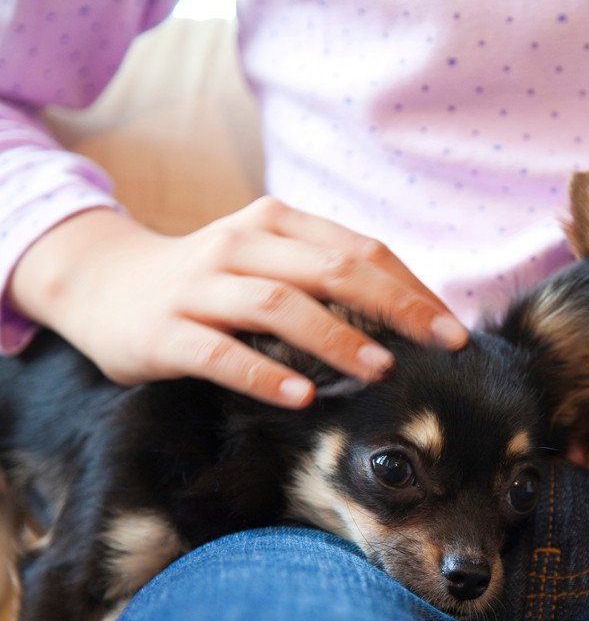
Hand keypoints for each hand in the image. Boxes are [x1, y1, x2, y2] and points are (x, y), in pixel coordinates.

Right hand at [10, 199, 467, 406]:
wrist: (102, 282)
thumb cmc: (212, 281)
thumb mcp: (271, 262)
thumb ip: (329, 276)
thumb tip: (416, 317)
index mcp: (279, 223)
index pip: (361, 250)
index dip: (412, 288)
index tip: (453, 329)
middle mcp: (242, 245)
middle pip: (331, 270)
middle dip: (394, 308)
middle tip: (440, 345)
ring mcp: (200, 286)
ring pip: (278, 306)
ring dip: (335, 338)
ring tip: (382, 371)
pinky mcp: (164, 331)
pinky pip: (219, 353)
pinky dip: (263, 375)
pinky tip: (301, 397)